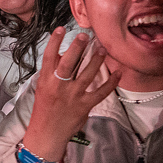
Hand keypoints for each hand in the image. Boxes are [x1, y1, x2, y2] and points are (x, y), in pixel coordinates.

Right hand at [20, 29, 119, 162]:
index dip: (54, 41)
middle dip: (77, 48)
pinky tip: (118, 72)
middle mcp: (59, 86)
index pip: (49, 57)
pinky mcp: (84, 105)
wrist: (47, 133)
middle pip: (68, 63)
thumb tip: (64, 54)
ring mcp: (73, 96)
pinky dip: (111, 82)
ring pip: (87, 75)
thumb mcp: (43, 88)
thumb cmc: (44, 109)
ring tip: (102, 48)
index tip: (61, 29)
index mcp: (47, 81)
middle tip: (85, 35)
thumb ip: (52, 72)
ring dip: (96, 60)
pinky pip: (101, 92)